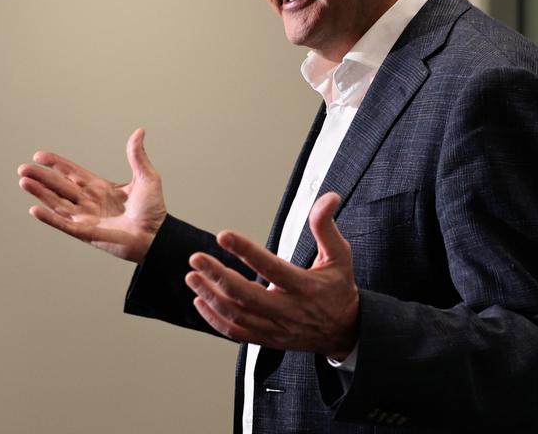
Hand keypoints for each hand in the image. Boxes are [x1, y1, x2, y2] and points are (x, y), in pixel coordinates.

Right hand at [18, 128, 165, 262]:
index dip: (56, 164)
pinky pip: (63, 224)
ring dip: (40, 193)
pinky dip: (49, 218)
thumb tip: (139, 131)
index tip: (40, 155)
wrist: (157, 235)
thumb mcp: (146, 177)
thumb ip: (137, 156)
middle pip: (59, 186)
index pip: (72, 173)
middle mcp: (89, 201)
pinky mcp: (86, 233)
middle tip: (23, 169)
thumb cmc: (153, 210)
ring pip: (57, 203)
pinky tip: (34, 209)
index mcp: (100, 187)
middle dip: (41, 177)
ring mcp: (86, 217)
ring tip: (24, 181)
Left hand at [184, 192, 358, 359]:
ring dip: (211, 295)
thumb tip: (327, 198)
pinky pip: (235, 332)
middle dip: (217, 275)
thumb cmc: (338, 290)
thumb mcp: (339, 256)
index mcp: (304, 286)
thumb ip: (326, 226)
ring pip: (236, 315)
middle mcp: (287, 309)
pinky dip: (214, 319)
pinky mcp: (266, 339)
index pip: (271, 267)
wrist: (344, 332)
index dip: (246, 251)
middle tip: (196, 259)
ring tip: (193, 276)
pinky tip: (201, 301)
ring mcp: (275, 327)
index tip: (224, 236)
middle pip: (245, 295)